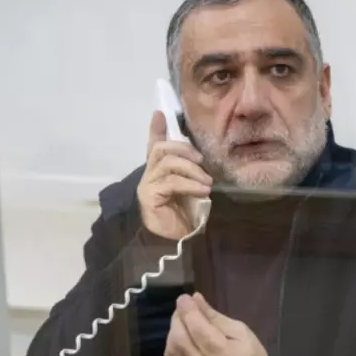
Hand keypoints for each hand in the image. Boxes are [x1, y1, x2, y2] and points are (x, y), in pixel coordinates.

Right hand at [137, 111, 212, 239]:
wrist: (175, 242)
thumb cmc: (184, 216)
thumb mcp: (191, 188)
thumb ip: (192, 172)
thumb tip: (203, 158)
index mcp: (158, 171)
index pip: (153, 145)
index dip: (156, 129)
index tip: (160, 113)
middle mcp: (149, 175)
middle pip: (161, 149)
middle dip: (183, 149)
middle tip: (201, 160)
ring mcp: (147, 185)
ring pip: (167, 162)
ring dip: (191, 169)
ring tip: (207, 182)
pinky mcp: (150, 196)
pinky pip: (171, 181)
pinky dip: (190, 183)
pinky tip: (203, 190)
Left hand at [164, 293, 268, 355]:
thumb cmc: (249, 355)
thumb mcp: (240, 331)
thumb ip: (215, 316)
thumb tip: (195, 298)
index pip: (199, 330)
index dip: (188, 311)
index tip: (184, 297)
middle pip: (181, 341)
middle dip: (178, 319)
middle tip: (183, 307)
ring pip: (173, 351)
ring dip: (173, 331)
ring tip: (182, 320)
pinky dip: (171, 345)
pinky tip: (179, 337)